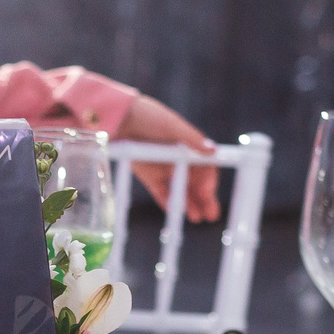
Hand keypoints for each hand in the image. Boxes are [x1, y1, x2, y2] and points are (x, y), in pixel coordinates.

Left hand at [119, 96, 221, 221]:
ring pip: (180, 191)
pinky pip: (161, 192)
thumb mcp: (172, 125)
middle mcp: (180, 160)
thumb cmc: (150, 115)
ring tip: (196, 218)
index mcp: (190, 147)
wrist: (121, 116)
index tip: (208, 192)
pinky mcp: (149, 176)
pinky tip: (176, 212)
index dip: (209, 182)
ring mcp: (165, 169)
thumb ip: (192, 139)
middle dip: (205, 199)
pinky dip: (168, 202)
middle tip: (211, 215)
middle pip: (196, 184)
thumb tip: (212, 151)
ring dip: (189, 204)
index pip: (206, 169)